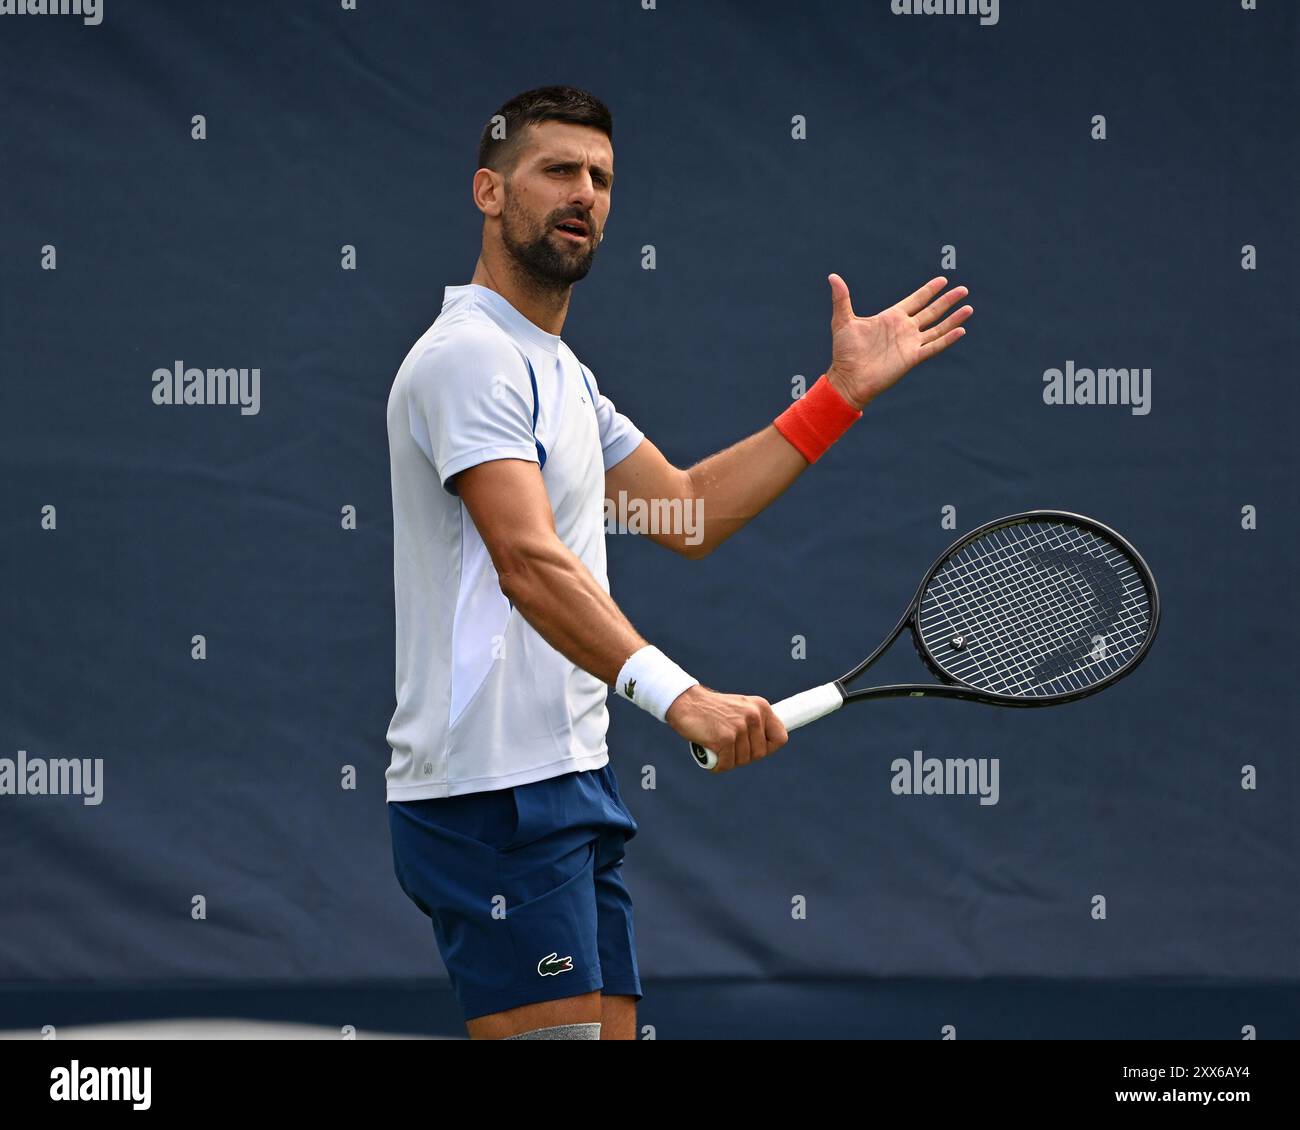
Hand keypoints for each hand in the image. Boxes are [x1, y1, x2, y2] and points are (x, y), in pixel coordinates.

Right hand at [665, 685, 787, 772]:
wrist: (685, 702)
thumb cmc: (711, 710)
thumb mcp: (739, 709)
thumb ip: (754, 723)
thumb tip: (767, 746)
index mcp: (761, 707)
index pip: (780, 737)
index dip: (769, 748)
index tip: (755, 748)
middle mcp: (753, 716)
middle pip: (760, 753)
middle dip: (744, 756)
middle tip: (728, 747)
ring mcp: (739, 727)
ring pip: (743, 760)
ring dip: (729, 760)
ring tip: (717, 747)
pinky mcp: (725, 739)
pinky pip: (727, 764)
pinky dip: (717, 765)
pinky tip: (709, 754)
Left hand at [822, 274, 972, 410]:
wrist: (848, 379)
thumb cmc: (844, 352)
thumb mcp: (842, 321)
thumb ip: (841, 298)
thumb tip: (833, 277)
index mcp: (891, 317)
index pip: (915, 300)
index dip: (929, 290)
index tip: (943, 280)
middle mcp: (904, 329)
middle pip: (931, 311)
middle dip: (947, 300)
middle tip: (963, 290)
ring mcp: (910, 343)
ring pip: (937, 327)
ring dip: (953, 318)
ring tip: (969, 308)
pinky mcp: (912, 357)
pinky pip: (934, 346)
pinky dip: (947, 338)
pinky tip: (961, 330)